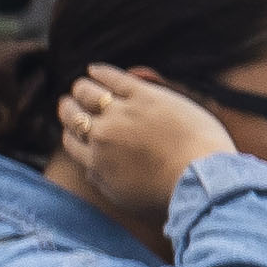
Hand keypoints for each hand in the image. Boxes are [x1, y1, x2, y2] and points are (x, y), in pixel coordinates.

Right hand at [57, 66, 239, 233]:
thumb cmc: (167, 192)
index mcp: (96, 162)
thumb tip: (90, 169)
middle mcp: (102, 136)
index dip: (71, 132)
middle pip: (74, 115)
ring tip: (82, 86)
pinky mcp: (144, 96)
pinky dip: (100, 72)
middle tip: (70, 103)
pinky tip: (94, 69)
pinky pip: (113, 77)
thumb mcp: (123, 196)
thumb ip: (102, 181)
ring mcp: (122, 113)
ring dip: (82, 89)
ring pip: (88, 93)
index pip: (71, 141)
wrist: (197, 178)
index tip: (74, 128)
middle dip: (69, 108)